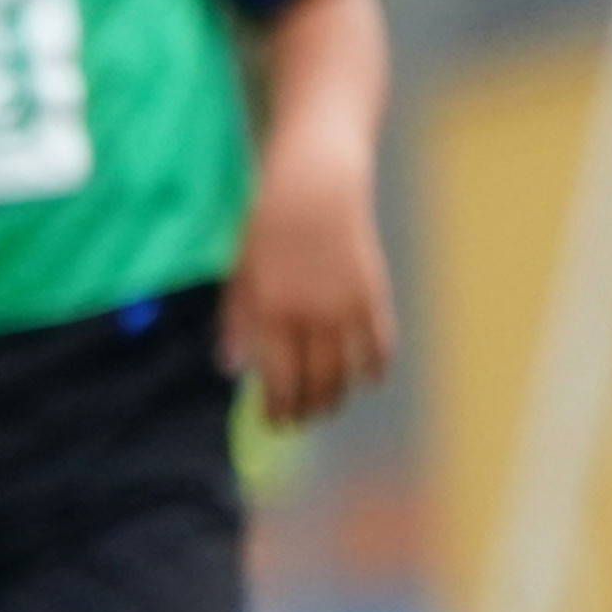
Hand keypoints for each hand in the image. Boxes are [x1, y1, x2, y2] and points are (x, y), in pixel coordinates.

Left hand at [224, 125, 391, 425]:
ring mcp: (343, 307)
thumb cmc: (266, 234)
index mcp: (267, 316)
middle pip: (312, 384)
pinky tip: (367, 379)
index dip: (278, 410)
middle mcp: (307, 317)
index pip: (276, 382)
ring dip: (336, 397)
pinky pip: (380, 344)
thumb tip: (232, 372)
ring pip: (345, 372)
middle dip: (306, 411)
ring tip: (327, 407)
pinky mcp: (372, 294)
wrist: (314, 189)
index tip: (276, 423)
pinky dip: (375, 367)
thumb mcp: (239, 278)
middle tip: (300, 422)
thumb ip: (235, 326)